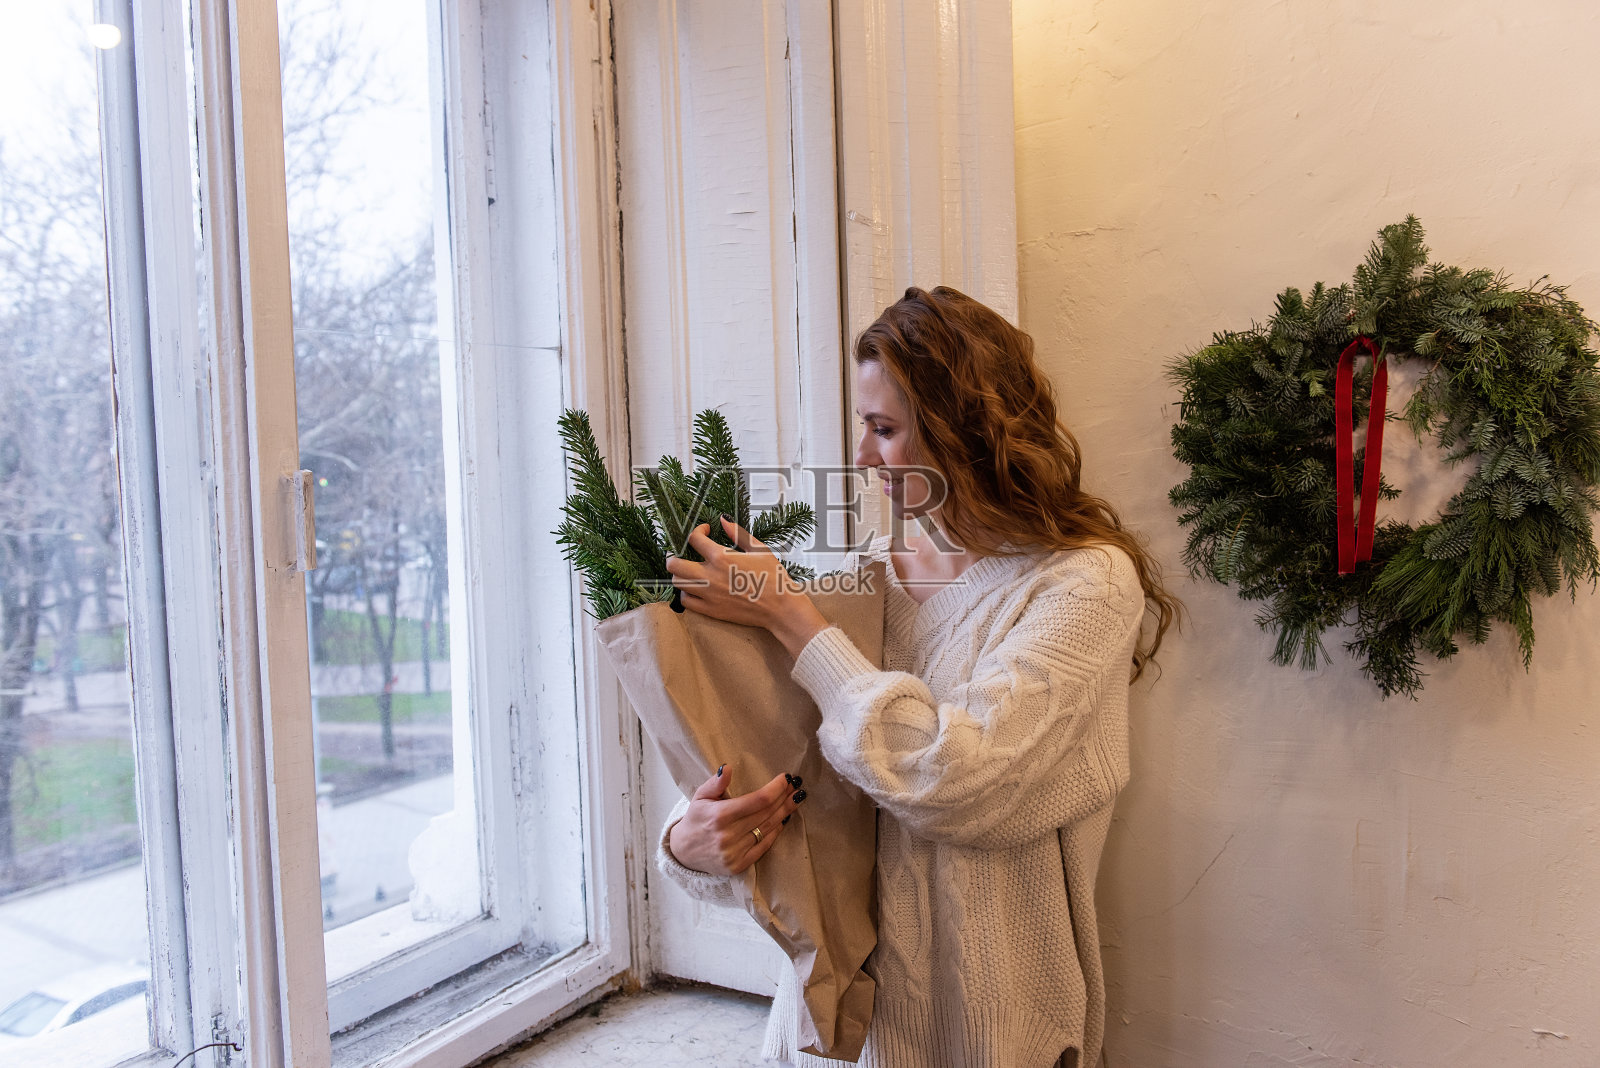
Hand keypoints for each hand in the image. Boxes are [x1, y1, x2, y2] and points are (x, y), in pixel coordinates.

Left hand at [666, 517, 829, 655]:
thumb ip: (737, 533)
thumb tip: (723, 519)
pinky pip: (686, 602)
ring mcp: (708, 595)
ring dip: (679, 574)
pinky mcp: (711, 611)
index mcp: (721, 557)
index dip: (696, 530)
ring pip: (677, 583)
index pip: (694, 539)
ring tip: (688, 570)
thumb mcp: (758, 549)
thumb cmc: (773, 576)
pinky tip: (695, 588)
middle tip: (681, 553)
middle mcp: (710, 576)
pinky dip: (686, 593)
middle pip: (674, 564)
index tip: (704, 530)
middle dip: (673, 555)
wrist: (780, 607)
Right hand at [667, 764, 806, 875]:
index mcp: (719, 815)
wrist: (683, 852)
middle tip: (797, 786)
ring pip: (767, 829)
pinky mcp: (739, 865)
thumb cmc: (695, 819)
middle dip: (784, 798)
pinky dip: (775, 832)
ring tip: (795, 800)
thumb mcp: (700, 797)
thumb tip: (727, 768)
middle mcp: (728, 835)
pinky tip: (784, 820)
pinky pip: (764, 846)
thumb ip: (715, 783)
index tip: (786, 778)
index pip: (758, 800)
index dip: (776, 788)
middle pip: (766, 813)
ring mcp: (735, 852)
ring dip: (784, 813)